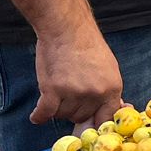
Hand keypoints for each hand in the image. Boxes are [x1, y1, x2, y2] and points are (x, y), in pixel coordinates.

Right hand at [31, 18, 122, 134]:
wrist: (66, 28)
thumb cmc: (87, 45)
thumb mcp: (109, 68)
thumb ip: (109, 91)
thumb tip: (114, 109)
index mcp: (112, 88)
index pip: (106, 118)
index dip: (96, 121)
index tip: (88, 123)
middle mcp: (94, 93)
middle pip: (81, 117)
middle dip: (74, 109)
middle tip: (68, 93)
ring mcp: (73, 93)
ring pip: (62, 115)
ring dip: (57, 107)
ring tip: (56, 90)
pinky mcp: (52, 90)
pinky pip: (45, 113)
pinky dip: (38, 116)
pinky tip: (36, 116)